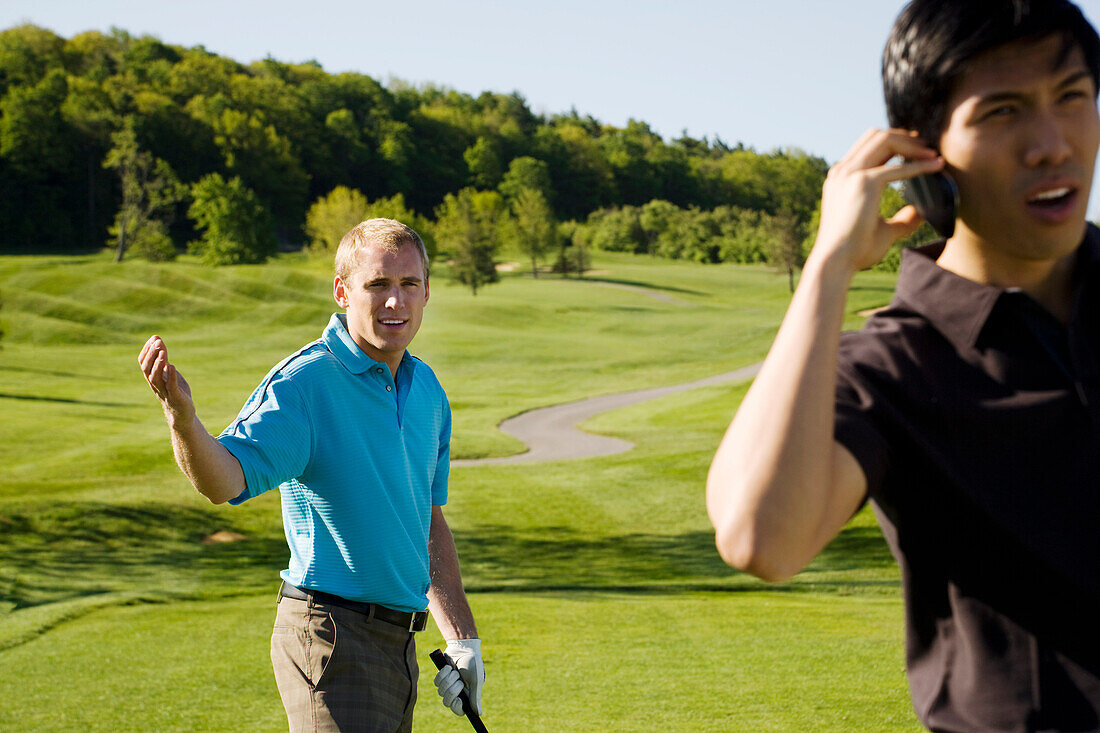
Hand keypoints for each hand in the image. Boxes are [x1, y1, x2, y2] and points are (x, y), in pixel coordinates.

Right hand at [138, 335, 194, 422]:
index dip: (147, 350)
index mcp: (152, 378)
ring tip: (163, 351)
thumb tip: (160, 344)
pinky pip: (171, 386)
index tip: (153, 338)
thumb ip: (164, 361)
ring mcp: (164, 392)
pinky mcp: (175, 397)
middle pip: (146, 369)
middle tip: (158, 342)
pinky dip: (170, 376)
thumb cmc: (176, 392)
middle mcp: (155, 385)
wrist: (183, 414)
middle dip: (151, 354)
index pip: (143, 363)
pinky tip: (172, 366)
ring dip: (158, 364)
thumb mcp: (170, 374)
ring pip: (155, 378)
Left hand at [433, 638, 483, 715]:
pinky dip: (442, 674)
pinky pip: (436, 682)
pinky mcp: (441, 677)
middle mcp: (457, 692)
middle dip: (452, 690)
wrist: (464, 648)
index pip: (459, 710)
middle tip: (459, 680)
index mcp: (467, 695)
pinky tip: (449, 667)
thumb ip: (475, 697)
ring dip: (448, 680)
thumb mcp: (476, 681)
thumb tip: (478, 714)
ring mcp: (448, 685)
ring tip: (455, 671)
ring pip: (441, 692)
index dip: (457, 707)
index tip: (458, 700)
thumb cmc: (473, 664)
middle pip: (447, 702)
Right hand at [812, 128, 944, 271]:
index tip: (914, 147)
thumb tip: (920, 214)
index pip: (867, 146)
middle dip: (903, 136)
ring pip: (884, 140)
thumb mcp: (882, 230)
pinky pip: (897, 166)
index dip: (893, 141)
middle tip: (926, 147)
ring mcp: (851, 174)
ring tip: (931, 155)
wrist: (836, 262)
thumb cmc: (853, 251)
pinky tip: (936, 166)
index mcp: (840, 178)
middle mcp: (842, 171)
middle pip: (875, 135)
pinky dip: (919, 165)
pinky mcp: (864, 183)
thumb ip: (901, 220)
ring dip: (911, 144)